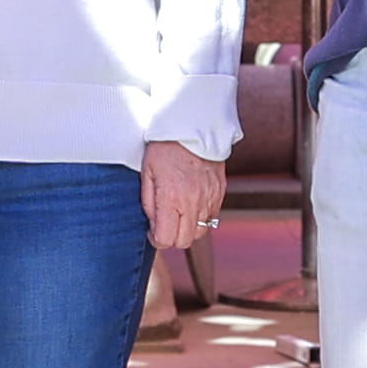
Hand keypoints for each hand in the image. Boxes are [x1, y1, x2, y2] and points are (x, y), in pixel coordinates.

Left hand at [143, 141, 229, 258]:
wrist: (192, 125)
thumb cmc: (165, 147)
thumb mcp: (147, 173)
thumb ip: (149, 204)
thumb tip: (153, 226)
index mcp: (171, 197)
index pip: (166, 239)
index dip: (156, 239)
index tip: (152, 230)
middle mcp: (193, 201)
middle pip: (184, 241)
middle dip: (172, 238)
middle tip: (164, 224)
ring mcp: (209, 198)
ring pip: (200, 232)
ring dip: (188, 228)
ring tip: (179, 214)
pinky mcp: (219, 193)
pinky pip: (212, 217)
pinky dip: (201, 216)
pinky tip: (191, 204)